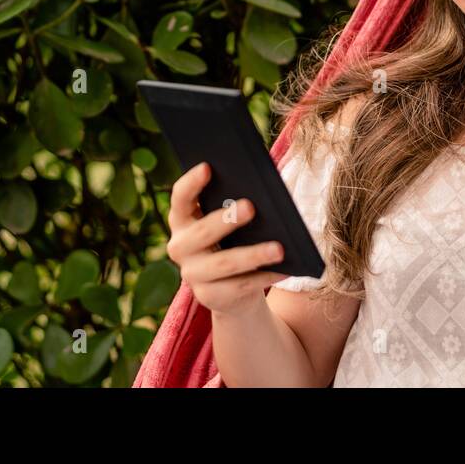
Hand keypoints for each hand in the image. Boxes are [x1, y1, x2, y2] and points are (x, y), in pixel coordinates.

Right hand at [166, 161, 288, 315]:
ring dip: (253, 254)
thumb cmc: (233, 240)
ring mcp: (192, 274)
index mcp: (181, 220)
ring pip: (224, 264)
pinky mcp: (209, 297)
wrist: (230, 290)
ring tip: (280, 248)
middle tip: (251, 207)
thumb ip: (232, 204)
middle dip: (226, 220)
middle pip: (202, 233)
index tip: (208, 167)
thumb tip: (260, 192)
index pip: (180, 198)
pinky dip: (264, 276)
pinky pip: (240, 286)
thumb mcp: (229, 222)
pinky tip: (285, 268)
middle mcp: (179, 247)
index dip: (191, 182)